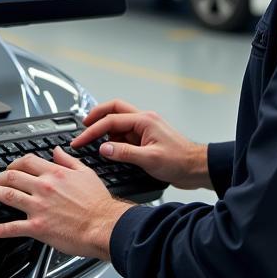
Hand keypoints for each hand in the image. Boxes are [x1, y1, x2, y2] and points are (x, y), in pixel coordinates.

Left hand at [0, 146, 133, 259]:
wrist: (104, 225)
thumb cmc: (98, 203)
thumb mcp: (86, 173)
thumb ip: (68, 160)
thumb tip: (57, 151)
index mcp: (55, 174)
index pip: (27, 162)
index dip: (14, 163)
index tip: (10, 167)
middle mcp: (44, 187)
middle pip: (12, 176)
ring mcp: (39, 207)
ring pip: (8, 196)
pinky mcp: (38, 227)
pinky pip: (14, 227)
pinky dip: (1, 229)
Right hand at [71, 98, 210, 190]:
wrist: (196, 168)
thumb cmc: (180, 161)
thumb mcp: (150, 159)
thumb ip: (124, 152)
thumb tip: (104, 148)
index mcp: (144, 120)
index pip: (111, 120)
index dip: (92, 130)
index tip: (80, 140)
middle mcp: (144, 120)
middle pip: (114, 109)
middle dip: (96, 116)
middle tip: (82, 126)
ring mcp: (145, 129)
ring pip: (119, 121)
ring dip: (105, 129)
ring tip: (92, 141)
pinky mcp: (146, 138)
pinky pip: (125, 133)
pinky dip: (114, 139)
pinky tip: (110, 149)